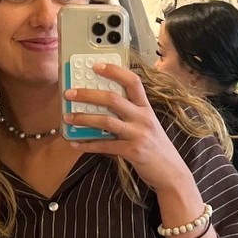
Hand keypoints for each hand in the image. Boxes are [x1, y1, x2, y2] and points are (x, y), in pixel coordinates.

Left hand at [64, 62, 193, 197]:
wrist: (171, 172)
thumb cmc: (155, 146)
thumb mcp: (147, 125)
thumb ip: (130, 114)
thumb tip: (99, 106)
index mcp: (146, 107)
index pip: (132, 81)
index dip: (114, 71)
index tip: (95, 66)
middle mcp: (143, 118)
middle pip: (113, 99)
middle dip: (88, 94)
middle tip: (70, 93)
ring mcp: (138, 134)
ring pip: (106, 121)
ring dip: (83, 118)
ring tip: (67, 117)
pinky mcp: (133, 152)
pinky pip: (105, 146)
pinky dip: (88, 145)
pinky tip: (75, 143)